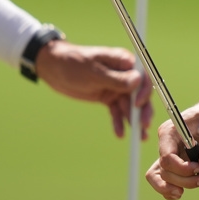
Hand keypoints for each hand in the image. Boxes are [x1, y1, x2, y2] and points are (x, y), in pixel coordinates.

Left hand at [34, 39, 153, 138]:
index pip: (141, 77)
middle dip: (142, 110)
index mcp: (123, 62)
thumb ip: (116, 78)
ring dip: (133, 120)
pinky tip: (120, 134)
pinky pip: (116, 111)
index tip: (138, 105)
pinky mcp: (106, 97)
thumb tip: (138, 81)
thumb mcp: (94, 72)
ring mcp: (115, 86)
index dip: (144, 92)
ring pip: (129, 105)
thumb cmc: (74, 63)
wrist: (54, 69)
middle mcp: (123, 74)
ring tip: (138, 137)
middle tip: (143, 127)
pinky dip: (119, 122)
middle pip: (138, 94)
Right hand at [144, 92, 198, 199]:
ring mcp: (171, 153)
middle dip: (184, 180)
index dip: (181, 169)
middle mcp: (166, 143)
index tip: (198, 169)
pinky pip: (167, 179)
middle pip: (165, 171)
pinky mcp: (178, 160)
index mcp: (169, 132)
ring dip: (179, 186)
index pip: (166, 158)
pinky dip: (171, 188)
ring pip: (163, 177)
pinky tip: (183, 191)